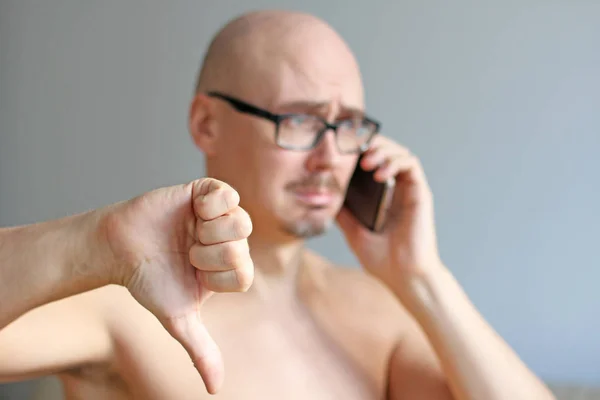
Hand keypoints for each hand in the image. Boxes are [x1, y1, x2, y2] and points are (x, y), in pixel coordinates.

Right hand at [100, 178, 252, 393]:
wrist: (118, 250)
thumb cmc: (149, 281)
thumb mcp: (177, 317)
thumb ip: (200, 349)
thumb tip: (214, 389)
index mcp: (228, 270)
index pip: (244, 274)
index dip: (215, 276)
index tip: (193, 272)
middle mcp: (229, 242)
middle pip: (242, 247)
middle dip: (207, 254)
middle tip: (187, 251)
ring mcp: (220, 217)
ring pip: (240, 221)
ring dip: (208, 231)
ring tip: (190, 231)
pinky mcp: (206, 193)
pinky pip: (227, 193)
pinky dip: (210, 205)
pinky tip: (193, 210)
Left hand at [337, 136, 441, 294]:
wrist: (404, 277)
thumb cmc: (383, 260)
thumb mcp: (353, 232)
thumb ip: (342, 212)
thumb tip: (323, 196)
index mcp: (383, 197)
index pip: (372, 162)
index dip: (359, 151)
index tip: (340, 151)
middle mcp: (397, 190)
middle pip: (386, 151)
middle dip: (370, 144)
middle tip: (353, 149)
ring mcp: (410, 190)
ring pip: (399, 152)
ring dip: (382, 150)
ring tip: (366, 162)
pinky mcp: (420, 193)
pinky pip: (410, 165)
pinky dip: (394, 162)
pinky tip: (379, 175)